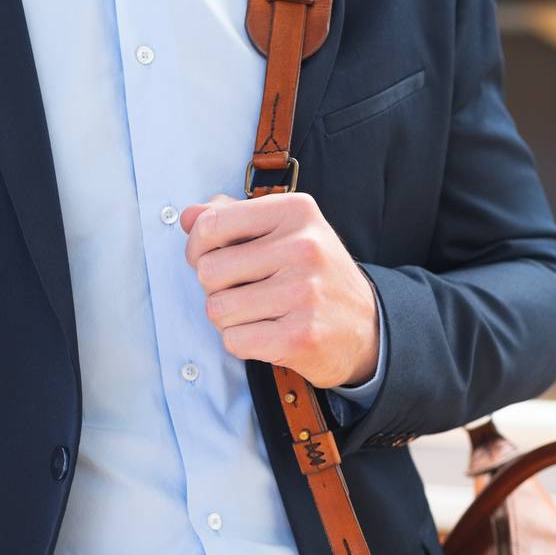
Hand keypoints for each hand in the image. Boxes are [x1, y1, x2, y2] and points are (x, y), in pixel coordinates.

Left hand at [180, 192, 379, 387]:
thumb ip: (234, 218)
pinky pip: (234, 340)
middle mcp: (303, 247)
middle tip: (243, 293)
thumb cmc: (315, 276)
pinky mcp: (300, 336)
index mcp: (296, 211)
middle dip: (216, 288)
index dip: (198, 248)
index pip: (211, 225)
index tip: (212, 259)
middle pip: (209, 271)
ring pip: (217, 309)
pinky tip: (268, 334)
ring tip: (258, 314)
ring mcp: (303, 293)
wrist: (367, 327)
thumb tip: (188, 217)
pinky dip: (242, 342)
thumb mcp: (285, 232)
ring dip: (229, 319)